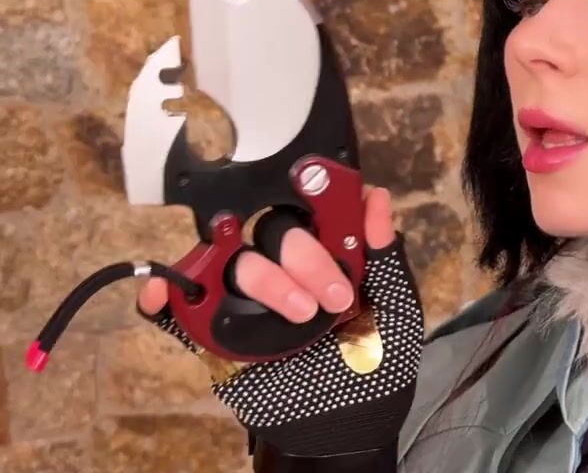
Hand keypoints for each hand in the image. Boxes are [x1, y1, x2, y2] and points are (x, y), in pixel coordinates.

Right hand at [136, 186, 424, 462]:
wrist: (347, 426)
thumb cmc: (375, 363)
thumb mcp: (395, 310)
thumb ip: (383, 257)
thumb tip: (376, 198)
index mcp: (326, 253)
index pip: (310, 208)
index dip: (314, 193)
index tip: (326, 188)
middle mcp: (283, 268)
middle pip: (272, 230)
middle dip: (307, 259)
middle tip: (337, 298)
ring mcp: (246, 298)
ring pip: (233, 262)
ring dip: (265, 280)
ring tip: (300, 315)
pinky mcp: (215, 331)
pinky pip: (178, 309)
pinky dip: (164, 297)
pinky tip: (163, 293)